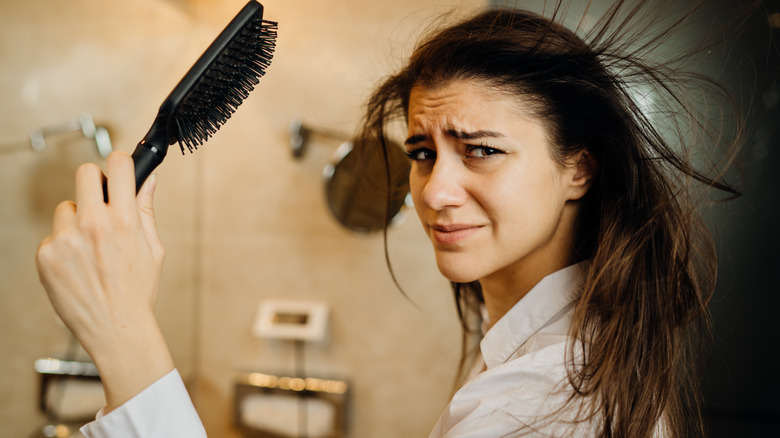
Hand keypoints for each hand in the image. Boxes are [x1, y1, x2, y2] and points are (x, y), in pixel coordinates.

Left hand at [36, 151, 173, 411]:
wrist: (115, 328)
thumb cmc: (138, 291)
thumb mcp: (153, 249)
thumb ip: (146, 210)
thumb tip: (149, 180)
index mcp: (125, 221)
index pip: (118, 166)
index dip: (120, 163)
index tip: (119, 169)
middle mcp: (94, 225)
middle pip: (85, 174)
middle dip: (94, 182)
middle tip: (100, 200)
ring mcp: (66, 239)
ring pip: (67, 208)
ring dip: (77, 220)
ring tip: (90, 248)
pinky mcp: (46, 255)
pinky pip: (53, 236)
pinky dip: (63, 246)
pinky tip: (77, 266)